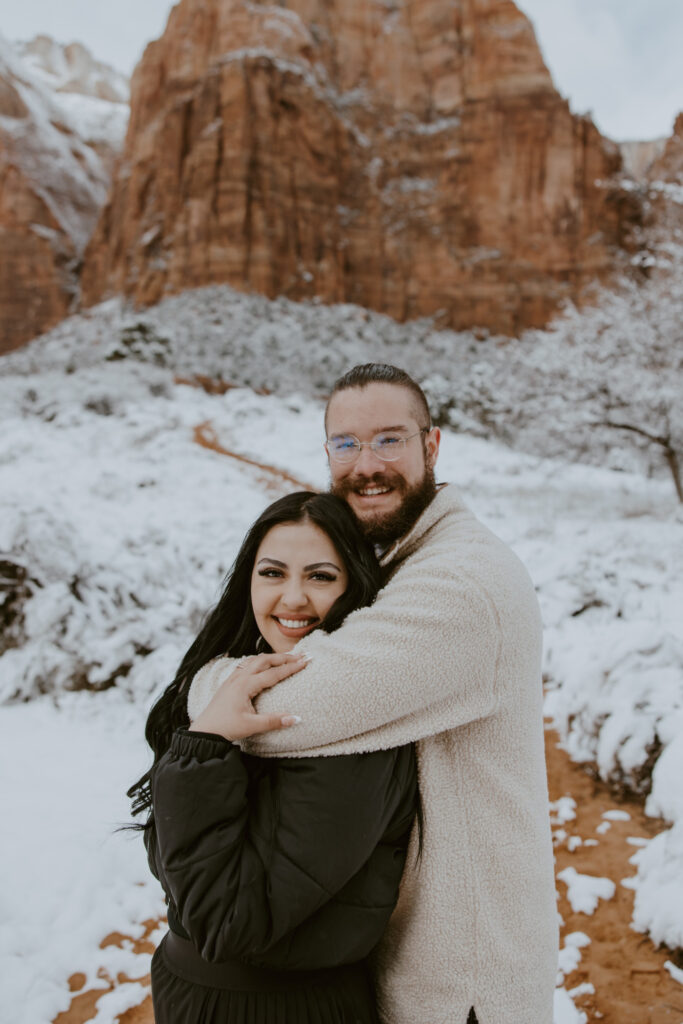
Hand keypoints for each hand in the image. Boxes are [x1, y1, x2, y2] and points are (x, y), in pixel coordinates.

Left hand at [188, 652, 307, 740]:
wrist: (204, 731)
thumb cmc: (226, 728)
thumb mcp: (252, 726)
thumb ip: (274, 721)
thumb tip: (296, 718)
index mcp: (246, 685)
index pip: (274, 673)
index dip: (291, 667)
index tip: (306, 661)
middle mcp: (239, 678)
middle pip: (265, 660)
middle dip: (284, 657)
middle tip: (301, 655)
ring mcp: (233, 678)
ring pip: (255, 660)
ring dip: (272, 657)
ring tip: (286, 657)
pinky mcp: (229, 682)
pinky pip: (246, 665)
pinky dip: (260, 661)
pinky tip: (263, 664)